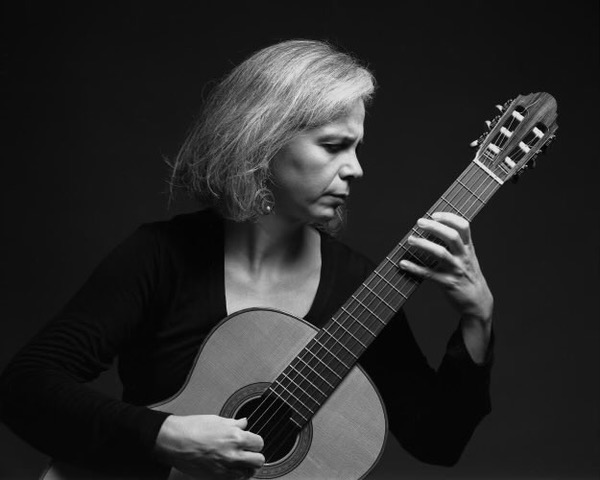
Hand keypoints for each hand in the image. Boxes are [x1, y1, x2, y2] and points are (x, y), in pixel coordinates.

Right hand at [154, 415, 264, 478]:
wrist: (174, 441)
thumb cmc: (193, 428)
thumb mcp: (217, 420)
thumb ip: (234, 423)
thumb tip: (244, 423)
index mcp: (234, 437)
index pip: (258, 443)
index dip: (254, 441)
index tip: (250, 440)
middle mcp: (232, 454)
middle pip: (258, 460)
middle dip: (255, 454)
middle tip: (248, 451)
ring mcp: (225, 468)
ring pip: (249, 472)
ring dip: (247, 466)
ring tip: (240, 460)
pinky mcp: (216, 477)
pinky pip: (235, 479)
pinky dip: (236, 474)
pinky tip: (230, 466)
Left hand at [399, 212, 492, 361]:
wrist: (478, 302)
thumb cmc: (468, 276)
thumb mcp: (467, 258)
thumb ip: (456, 245)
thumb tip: (433, 229)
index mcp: (468, 248)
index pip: (464, 226)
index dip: (449, 217)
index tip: (435, 214)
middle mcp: (463, 257)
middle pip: (452, 236)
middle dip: (435, 227)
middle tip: (419, 222)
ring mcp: (456, 270)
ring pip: (441, 253)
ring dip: (424, 244)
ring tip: (410, 240)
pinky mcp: (448, 283)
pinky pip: (429, 274)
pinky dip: (415, 268)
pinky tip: (403, 263)